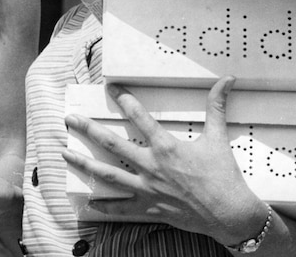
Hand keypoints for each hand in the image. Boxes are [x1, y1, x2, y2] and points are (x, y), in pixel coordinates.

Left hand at [62, 77, 269, 245]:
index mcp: (166, 147)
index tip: (111, 88)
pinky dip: (104, 205)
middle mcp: (151, 166)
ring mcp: (147, 188)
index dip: (125, 100)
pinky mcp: (149, 207)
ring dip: (84, 164)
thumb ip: (217, 107)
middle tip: (70, 120)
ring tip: (64, 154)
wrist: (230, 214)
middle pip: (111, 144)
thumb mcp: (218, 138)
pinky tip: (89, 201)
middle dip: (88, 130)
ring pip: (107, 174)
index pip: (140, 117)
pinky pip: (121, 207)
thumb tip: (227, 80)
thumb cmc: (224, 176)